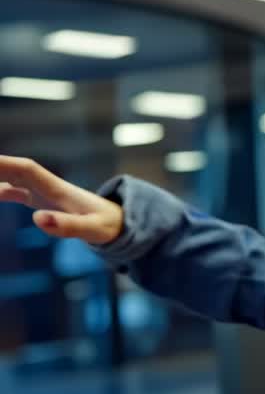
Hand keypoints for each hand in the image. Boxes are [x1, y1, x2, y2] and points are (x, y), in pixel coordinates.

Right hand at [0, 156, 123, 243]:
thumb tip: (37, 219)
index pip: (26, 169)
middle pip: (14, 171)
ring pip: (13, 180)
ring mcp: (46, 193)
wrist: (124, 223)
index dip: (4, 163)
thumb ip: (67, 225)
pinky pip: (17, 192)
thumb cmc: (110, 226)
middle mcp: (49, 186)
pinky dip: (1, 190)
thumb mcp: (92, 230)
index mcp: (57, 189)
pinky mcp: (46, 202)